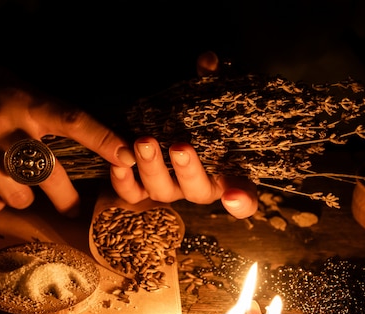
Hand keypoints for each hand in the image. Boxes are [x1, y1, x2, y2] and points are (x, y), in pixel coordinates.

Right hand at [0, 40, 134, 215]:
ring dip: (21, 197)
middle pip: (47, 176)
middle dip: (65, 198)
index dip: (101, 139)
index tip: (125, 156)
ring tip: (13, 185)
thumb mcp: (2, 80)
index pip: (69, 119)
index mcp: (19, 98)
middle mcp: (0, 125)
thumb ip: (32, 107)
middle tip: (71, 207)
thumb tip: (66, 134)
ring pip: (17, 196)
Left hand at [108, 51, 258, 218]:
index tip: (233, 196)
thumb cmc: (198, 114)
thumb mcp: (209, 95)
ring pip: (162, 192)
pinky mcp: (141, 189)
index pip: (245, 196)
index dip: (242, 201)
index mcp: (227, 172)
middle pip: (198, 192)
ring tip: (144, 142)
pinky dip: (124, 182)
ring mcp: (170, 190)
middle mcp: (199, 187)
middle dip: (188, 171)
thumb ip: (212, 81)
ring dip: (152, 169)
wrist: (162, 123)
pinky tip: (119, 163)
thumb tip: (207, 60)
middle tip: (180, 147)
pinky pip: (132, 194)